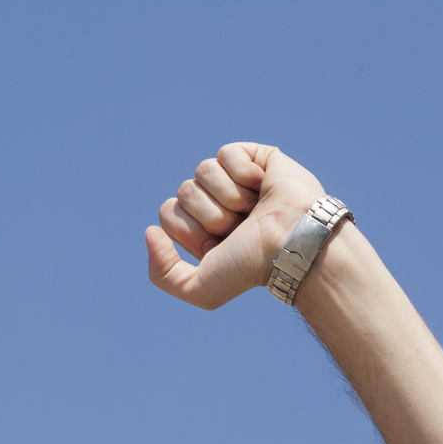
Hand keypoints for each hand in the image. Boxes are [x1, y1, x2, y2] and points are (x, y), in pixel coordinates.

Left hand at [144, 144, 326, 309]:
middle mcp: (216, 204)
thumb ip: (162, 274)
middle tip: (240, 227)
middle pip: (184, 192)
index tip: (218, 244)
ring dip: (228, 196)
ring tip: (253, 209)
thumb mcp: (200, 290)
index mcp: (201, 230)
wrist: (292, 243)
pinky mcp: (255, 158)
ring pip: (202, 171)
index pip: (167, 213)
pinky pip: (226, 153)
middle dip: (211, 215)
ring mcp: (234, 180)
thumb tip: (150, 231)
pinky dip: (242, 173)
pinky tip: (262, 186)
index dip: (188, 229)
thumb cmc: (250, 267)